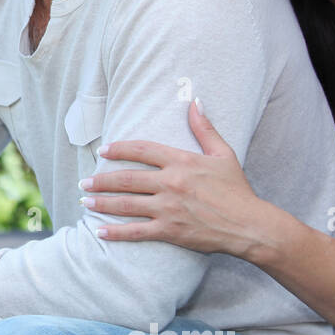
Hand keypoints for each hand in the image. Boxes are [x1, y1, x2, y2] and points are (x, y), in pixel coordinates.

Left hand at [79, 99, 269, 257]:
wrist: (250, 225)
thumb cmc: (237, 190)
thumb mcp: (224, 154)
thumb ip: (205, 129)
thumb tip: (195, 102)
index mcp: (182, 162)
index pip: (142, 150)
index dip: (119, 149)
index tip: (103, 151)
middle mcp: (171, 183)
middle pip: (127, 178)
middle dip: (101, 180)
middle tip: (84, 182)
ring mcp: (168, 208)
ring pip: (126, 204)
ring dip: (102, 203)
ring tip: (85, 201)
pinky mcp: (170, 230)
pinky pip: (136, 232)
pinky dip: (116, 232)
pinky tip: (99, 232)